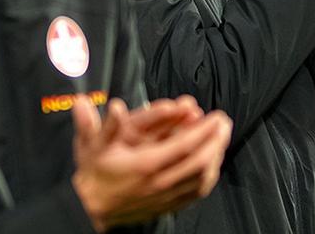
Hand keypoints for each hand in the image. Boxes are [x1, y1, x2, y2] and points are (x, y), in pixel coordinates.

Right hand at [71, 97, 232, 232]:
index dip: (205, 129)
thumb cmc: (95, 173)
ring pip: (203, 178)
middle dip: (217, 139)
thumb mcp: (92, 145)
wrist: (89, 208)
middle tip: (224, 123)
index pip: (186, 145)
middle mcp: (160, 182)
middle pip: (201, 160)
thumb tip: (113, 107)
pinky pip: (197, 192)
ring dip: (216, 156)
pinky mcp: (168, 205)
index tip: (217, 116)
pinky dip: (209, 176)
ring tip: (221, 138)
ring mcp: (166, 196)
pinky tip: (213, 164)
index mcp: (146, 164)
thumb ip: (104, 125)